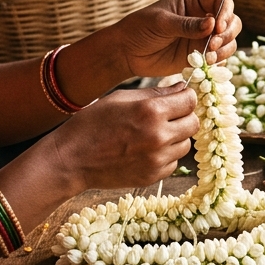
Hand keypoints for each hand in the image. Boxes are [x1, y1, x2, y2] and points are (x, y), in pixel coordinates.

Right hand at [50, 83, 198, 191]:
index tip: (178, 99)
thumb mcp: (121, 98)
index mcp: (151, 111)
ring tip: (151, 135)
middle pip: (193, 123)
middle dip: (183, 117)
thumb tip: (183, 87)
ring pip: (186, 144)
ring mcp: (157, 159)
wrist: (70, 160)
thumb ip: (156, 93)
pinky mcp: (154, 176)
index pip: (191, 100)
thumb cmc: (92, 124)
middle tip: (166, 117)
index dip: (186, 97)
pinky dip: (165, 156)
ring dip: (176, 138)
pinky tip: (145, 151)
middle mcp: (159, 136)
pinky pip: (174, 162)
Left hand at [114, 0, 240, 78]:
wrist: (127, 53)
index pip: (223, 2)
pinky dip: (218, 62)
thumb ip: (187, 25)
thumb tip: (212, 25)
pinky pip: (220, 57)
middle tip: (211, 45)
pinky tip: (205, 64)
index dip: (226, 14)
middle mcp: (203, 17)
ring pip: (229, 41)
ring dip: (224, 49)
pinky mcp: (201, 54)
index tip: (218, 28)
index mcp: (194, 0)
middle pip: (232, 22)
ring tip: (207, 57)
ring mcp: (204, 37)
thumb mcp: (162, 23)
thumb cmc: (140, 29)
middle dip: (227, 34)